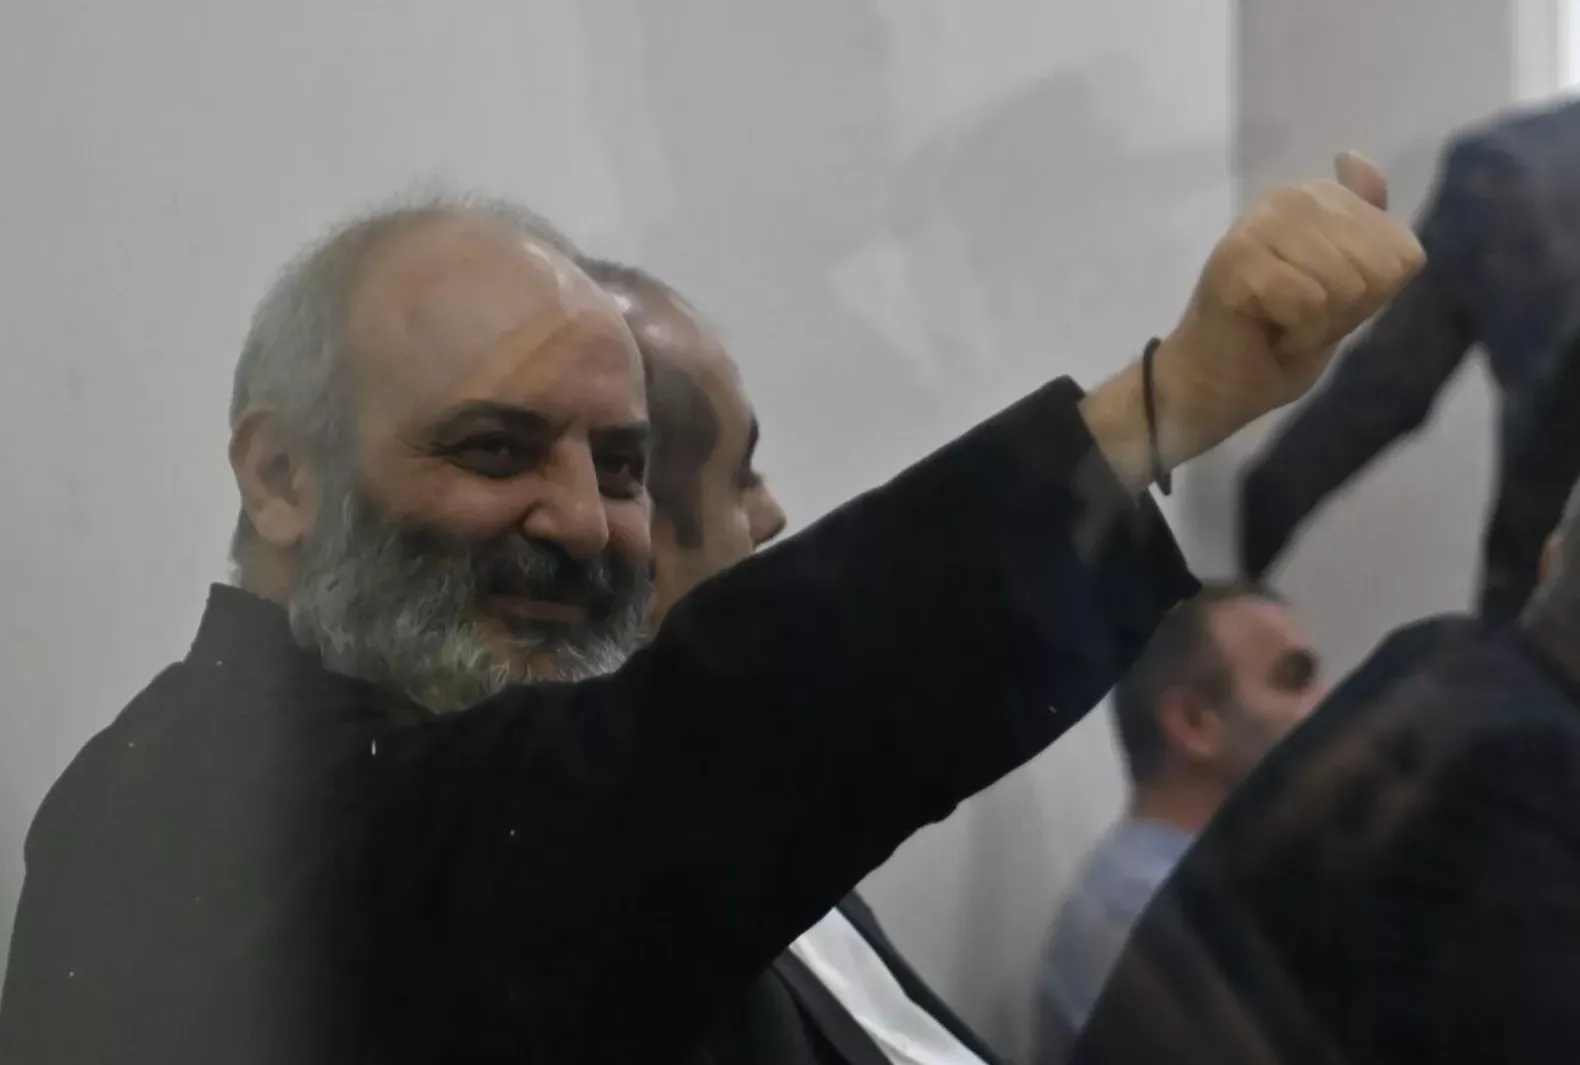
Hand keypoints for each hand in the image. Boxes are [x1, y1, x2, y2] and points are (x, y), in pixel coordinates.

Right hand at [1153, 152, 1423, 456]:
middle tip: (1298, 317)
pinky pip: (1309, 303)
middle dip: (1345, 311)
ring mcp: (1258, 224)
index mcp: (1318, 196)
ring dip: (1318, 325)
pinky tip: (1266, 331)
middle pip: (1376, 269)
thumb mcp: (1344, 283)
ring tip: (1281, 322)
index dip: (1371, 297)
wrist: (1214, 383)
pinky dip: (1296, 334)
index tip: (1325, 305)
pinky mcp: (1236, 258)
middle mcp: (1289, 196)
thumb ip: (1365, 228)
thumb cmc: (1279, 335)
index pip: (1401, 253)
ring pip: (1344, 284)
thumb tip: (1353, 156)